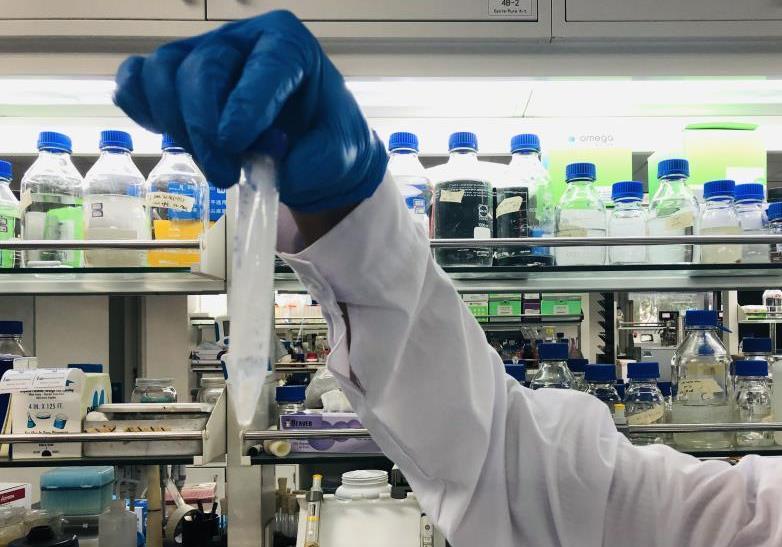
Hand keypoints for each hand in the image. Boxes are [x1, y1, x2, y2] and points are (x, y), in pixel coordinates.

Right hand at [114, 10, 387, 211]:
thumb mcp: (339, 153)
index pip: (264, 63)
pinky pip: (136, 81)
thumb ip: (312, 160)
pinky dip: (141, 109)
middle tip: (225, 174)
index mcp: (288, 45)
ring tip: (209, 165)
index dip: (245, 104)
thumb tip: (264, 164)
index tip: (235, 143)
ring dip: (176, 125)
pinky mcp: (174, 79)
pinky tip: (168, 136)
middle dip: (205, 128)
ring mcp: (202, 55)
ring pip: (163, 72)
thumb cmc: (324, 141)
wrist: (309, 150)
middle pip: (203, 68)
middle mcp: (240, 41)